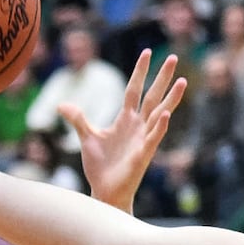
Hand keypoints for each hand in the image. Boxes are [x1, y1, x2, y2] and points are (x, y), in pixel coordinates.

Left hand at [60, 50, 185, 211]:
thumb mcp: (87, 137)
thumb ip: (78, 119)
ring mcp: (143, 139)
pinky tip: (166, 114)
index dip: (139, 72)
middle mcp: (138, 126)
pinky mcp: (143, 154)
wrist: (104, 191)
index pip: (134, 90)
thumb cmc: (100, 166)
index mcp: (125, 119)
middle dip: (162, 77)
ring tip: (182, 81)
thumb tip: (61, 105)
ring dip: (171, 98)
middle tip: (173, 57)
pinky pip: (154, 137)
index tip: (146, 52)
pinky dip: (160, 126)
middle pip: (152, 96)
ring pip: (160, 113)